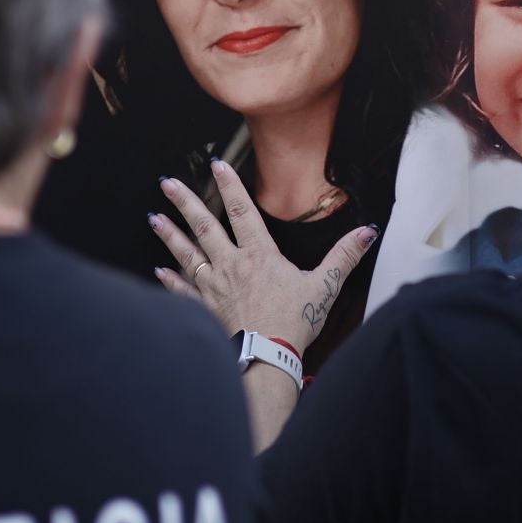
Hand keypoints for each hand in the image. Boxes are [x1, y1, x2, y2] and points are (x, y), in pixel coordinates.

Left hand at [149, 160, 378, 346]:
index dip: (230, 186)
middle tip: (167, 183)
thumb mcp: (324, 286)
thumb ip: (344, 256)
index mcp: (259, 256)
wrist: (267, 358)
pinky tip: (159, 269)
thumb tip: (368, 231)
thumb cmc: (294, 323)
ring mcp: (213, 287)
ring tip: (153, 217)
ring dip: (169, 235)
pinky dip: (170, 279)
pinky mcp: (204, 309)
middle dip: (185, 202)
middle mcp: (231, 266)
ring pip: (187, 254)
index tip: (216, 164)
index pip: (242, 212)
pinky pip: (183, 290)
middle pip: (204, 227)